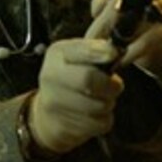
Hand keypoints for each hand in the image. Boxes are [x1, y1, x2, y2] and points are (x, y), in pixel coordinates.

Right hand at [29, 39, 123, 153]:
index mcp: (58, 53)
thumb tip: (115, 35)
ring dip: (108, 103)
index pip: (81, 50)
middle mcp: (51, 76)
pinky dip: (104, 120)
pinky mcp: (63, 126)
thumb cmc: (70, 79)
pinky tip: (94, 114)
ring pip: (99, 105)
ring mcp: (53, 103)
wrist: (46, 114)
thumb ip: (97, 43)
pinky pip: (99, 124)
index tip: (114, 54)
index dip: (101, 52)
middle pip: (88, 79)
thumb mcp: (78, 54)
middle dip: (110, 84)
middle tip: (115, 85)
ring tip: (100, 99)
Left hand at [86, 0, 161, 73]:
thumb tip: (95, 34)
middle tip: (96, 39)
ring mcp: (161, 8)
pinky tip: (124, 59)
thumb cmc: (131, 27)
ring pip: (124, 24)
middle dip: (100, 25)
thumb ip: (101, 19)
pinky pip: (139, 44)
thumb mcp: (112, 18)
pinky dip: (127, 55)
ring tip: (114, 49)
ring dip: (113, 41)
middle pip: (113, 2)